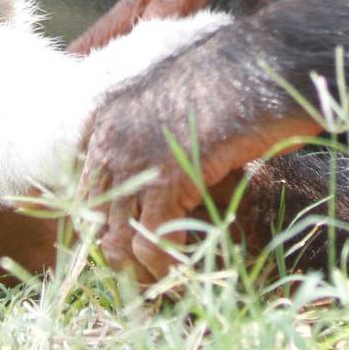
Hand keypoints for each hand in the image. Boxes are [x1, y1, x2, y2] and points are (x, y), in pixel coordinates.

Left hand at [80, 70, 316, 281]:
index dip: (103, 224)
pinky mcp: (166, 179)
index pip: (83, 187)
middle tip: (146, 277)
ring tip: (168, 284)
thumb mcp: (178, 113)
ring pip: (119, 236)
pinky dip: (170, 264)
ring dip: (144, 269)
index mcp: (107, 118)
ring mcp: (134, 158)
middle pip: (94, 217)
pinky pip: (154, 240)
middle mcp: (110, 137)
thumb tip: (154, 204)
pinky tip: (188, 272)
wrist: (265, 65)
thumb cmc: (233, 85)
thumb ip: (154, 148)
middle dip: (119, 253)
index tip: (127, 250)